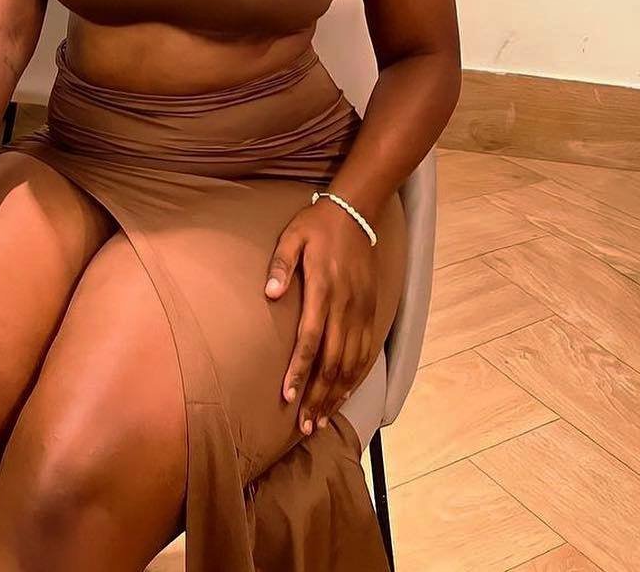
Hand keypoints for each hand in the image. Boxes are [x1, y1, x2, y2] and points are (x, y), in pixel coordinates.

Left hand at [263, 200, 378, 435]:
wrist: (357, 213)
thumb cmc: (318, 225)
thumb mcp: (293, 237)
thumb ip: (281, 266)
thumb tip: (269, 294)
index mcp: (324, 290)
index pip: (310, 340)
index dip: (299, 370)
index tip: (286, 396)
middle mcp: (345, 307)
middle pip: (332, 362)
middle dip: (317, 396)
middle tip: (304, 425)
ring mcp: (361, 311)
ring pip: (351, 363)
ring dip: (337, 394)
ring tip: (320, 420)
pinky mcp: (371, 311)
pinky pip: (365, 352)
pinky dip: (355, 378)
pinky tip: (344, 395)